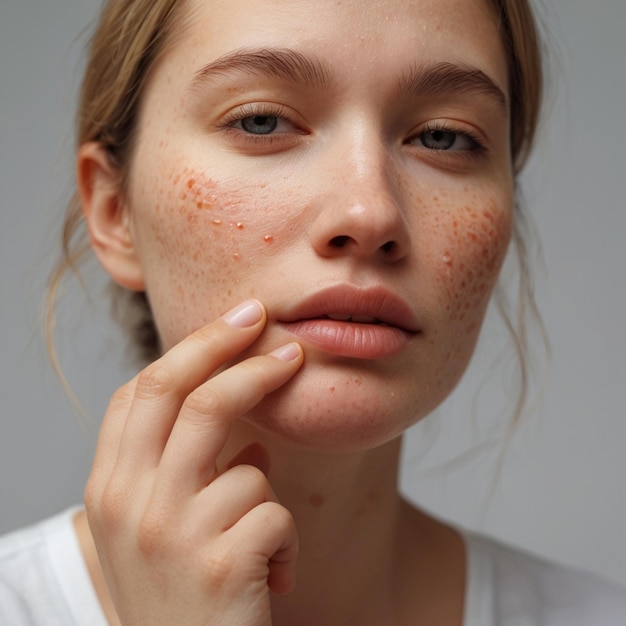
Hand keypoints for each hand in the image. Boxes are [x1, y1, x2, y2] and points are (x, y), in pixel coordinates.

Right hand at [84, 300, 302, 625]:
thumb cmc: (177, 596)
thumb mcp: (157, 530)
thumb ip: (185, 477)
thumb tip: (251, 444)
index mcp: (111, 487)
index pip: (146, 390)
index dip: (195, 347)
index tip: (237, 322)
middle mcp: (131, 504)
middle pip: (189, 394)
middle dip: (236, 350)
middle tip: (277, 332)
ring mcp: (172, 535)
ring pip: (248, 465)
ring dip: (266, 501)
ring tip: (258, 545)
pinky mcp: (221, 566)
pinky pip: (276, 517)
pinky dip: (287, 544)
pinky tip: (271, 579)